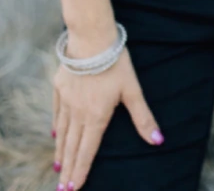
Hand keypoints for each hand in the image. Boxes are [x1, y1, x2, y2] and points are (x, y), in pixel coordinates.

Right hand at [52, 38, 163, 189]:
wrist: (91, 37)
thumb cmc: (116, 63)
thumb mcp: (132, 90)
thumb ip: (143, 117)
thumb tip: (158, 140)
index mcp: (96, 117)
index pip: (87, 151)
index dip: (80, 171)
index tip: (73, 188)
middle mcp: (78, 112)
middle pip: (72, 146)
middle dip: (67, 169)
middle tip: (61, 189)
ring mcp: (67, 99)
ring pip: (62, 132)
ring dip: (61, 152)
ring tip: (57, 167)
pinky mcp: (59, 86)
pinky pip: (57, 112)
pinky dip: (56, 126)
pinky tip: (55, 135)